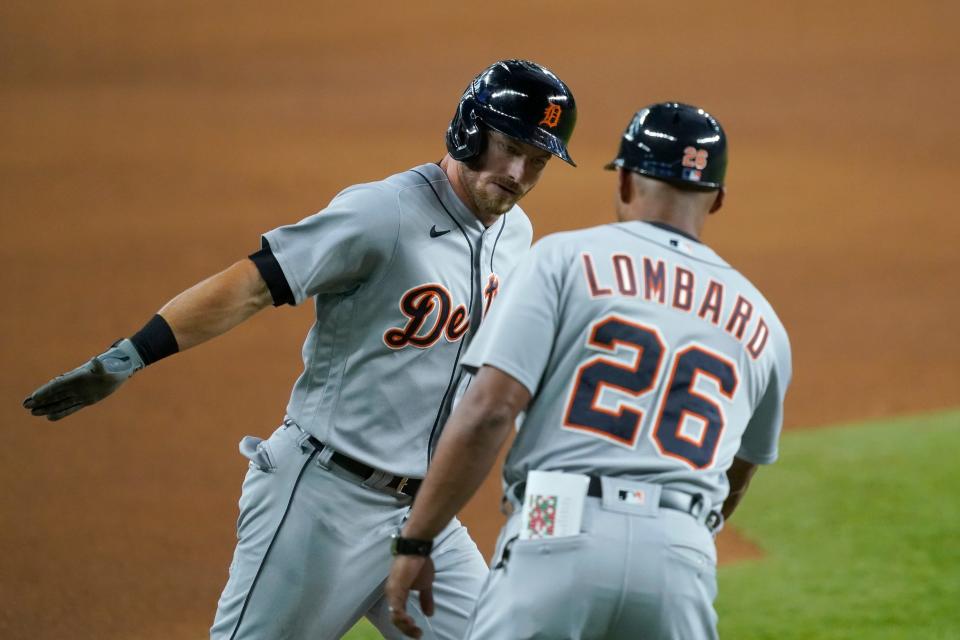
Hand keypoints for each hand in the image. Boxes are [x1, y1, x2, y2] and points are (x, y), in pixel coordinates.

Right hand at [23, 339, 143, 420]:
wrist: (119, 369)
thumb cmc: (112, 367)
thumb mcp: (106, 367)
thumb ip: (99, 366)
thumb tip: (95, 360)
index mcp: (77, 377)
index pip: (57, 386)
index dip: (45, 391)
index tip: (34, 396)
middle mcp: (75, 386)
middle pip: (54, 394)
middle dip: (41, 400)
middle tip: (25, 405)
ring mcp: (80, 393)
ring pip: (59, 402)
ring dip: (47, 407)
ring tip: (32, 412)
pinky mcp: (86, 400)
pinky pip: (70, 407)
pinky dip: (61, 412)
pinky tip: (49, 417)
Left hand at [385, 554, 434, 638]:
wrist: (417, 549)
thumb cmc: (420, 563)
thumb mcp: (425, 585)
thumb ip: (425, 599)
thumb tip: (430, 614)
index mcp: (398, 594)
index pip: (400, 615)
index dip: (408, 626)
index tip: (419, 632)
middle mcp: (392, 595)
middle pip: (396, 619)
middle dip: (407, 630)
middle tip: (417, 634)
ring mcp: (392, 592)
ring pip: (394, 617)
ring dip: (404, 626)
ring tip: (415, 629)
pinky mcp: (395, 589)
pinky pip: (395, 609)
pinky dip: (402, 618)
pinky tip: (410, 621)